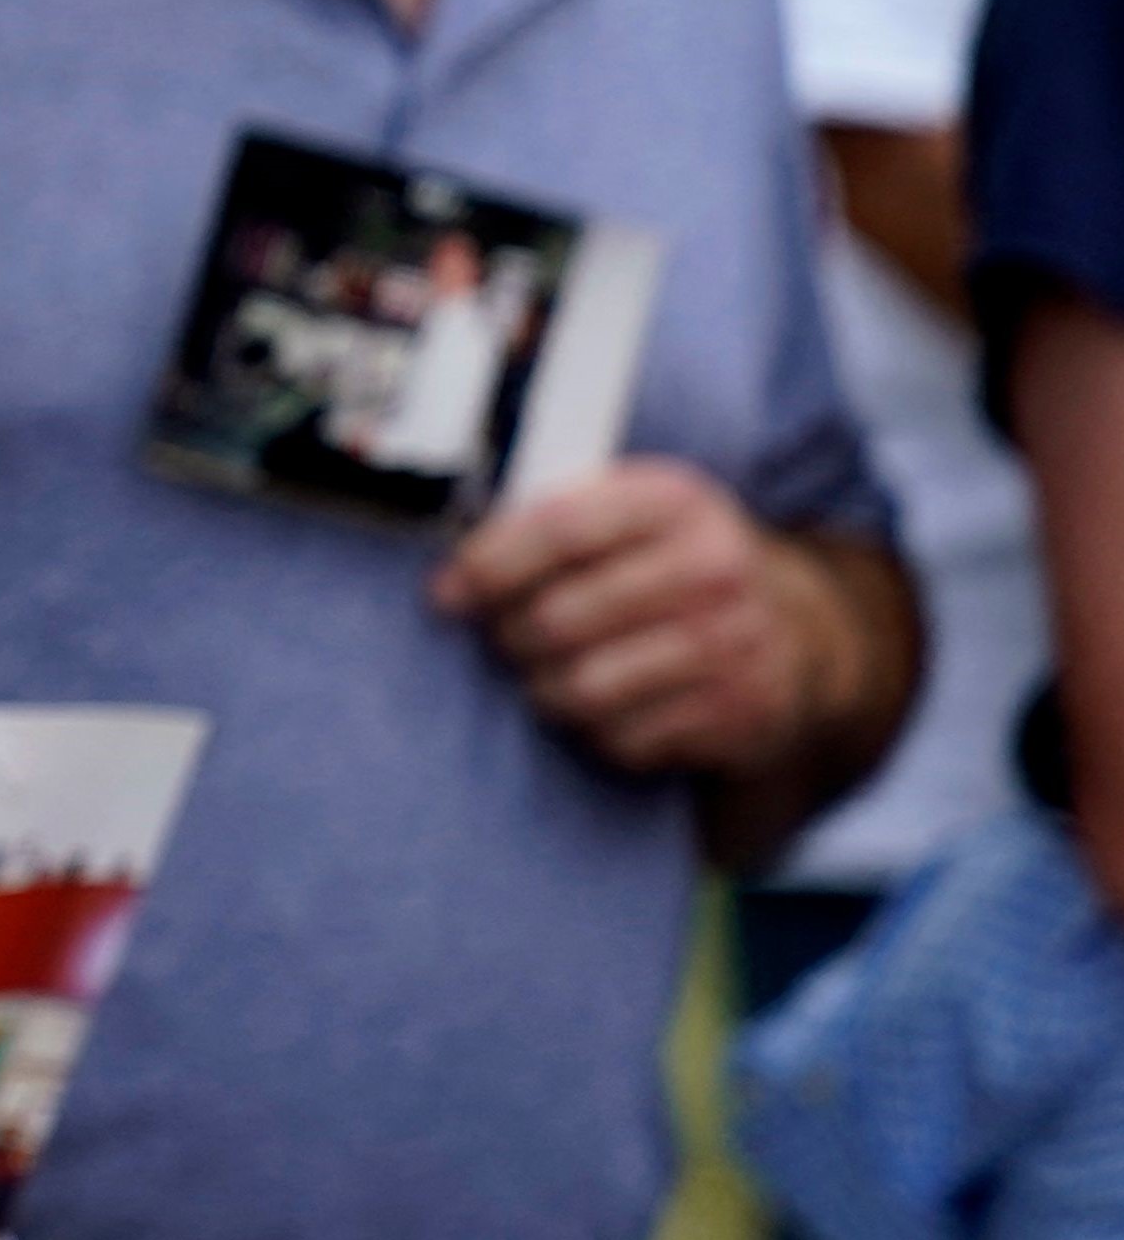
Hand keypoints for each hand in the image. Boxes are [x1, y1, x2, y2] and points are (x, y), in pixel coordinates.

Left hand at [432, 459, 842, 777]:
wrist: (792, 625)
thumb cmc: (668, 564)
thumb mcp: (625, 512)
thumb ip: (543, 523)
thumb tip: (451, 582)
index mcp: (674, 501)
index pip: (560, 531)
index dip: (489, 566)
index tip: (446, 594)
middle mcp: (715, 566)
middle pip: (562, 618)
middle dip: (509, 637)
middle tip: (503, 639)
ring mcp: (736, 643)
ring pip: (586, 688)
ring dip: (544, 689)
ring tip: (545, 674)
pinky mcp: (742, 712)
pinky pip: (625, 738)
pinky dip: (596, 730)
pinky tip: (607, 705)